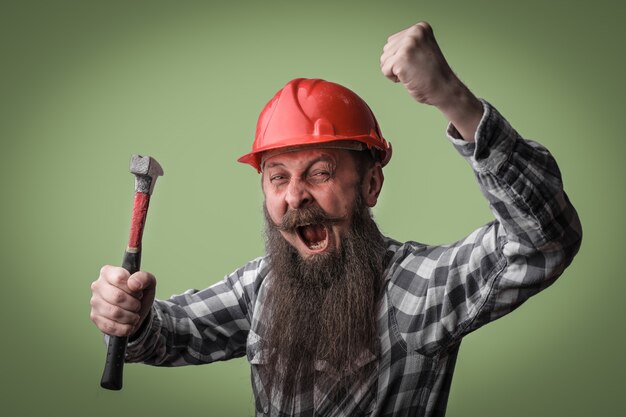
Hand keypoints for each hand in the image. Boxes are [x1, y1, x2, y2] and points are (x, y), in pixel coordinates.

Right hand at [90, 265, 155, 336]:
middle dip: (133, 304)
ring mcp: (95, 302)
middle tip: (137, 305)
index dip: (133, 288)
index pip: (120, 278)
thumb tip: (133, 283)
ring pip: (114, 313)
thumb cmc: (140, 293)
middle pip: (117, 297)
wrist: (137, 311)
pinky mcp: (95, 318)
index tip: (138, 292)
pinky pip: (110, 326)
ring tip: (134, 315)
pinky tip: (129, 324)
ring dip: (130, 317)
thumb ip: (144, 278)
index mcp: (108, 272)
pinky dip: (125, 328)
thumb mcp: (148, 283)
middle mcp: (98, 286)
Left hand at [380, 21, 482, 140]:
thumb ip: (407, 43)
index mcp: (420, 28)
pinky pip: (385, 70)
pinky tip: (409, 78)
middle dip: (397, 63)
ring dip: (395, 71)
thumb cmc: (433, 74)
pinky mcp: (402, 59)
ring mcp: (408, 45)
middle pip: (387, 49)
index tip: (418, 62)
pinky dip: (394, 78)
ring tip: (413, 73)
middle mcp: (414, 32)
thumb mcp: (422, 49)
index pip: (393, 42)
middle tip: (416, 69)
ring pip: (384, 59)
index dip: (402, 57)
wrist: (445, 89)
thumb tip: (388, 46)